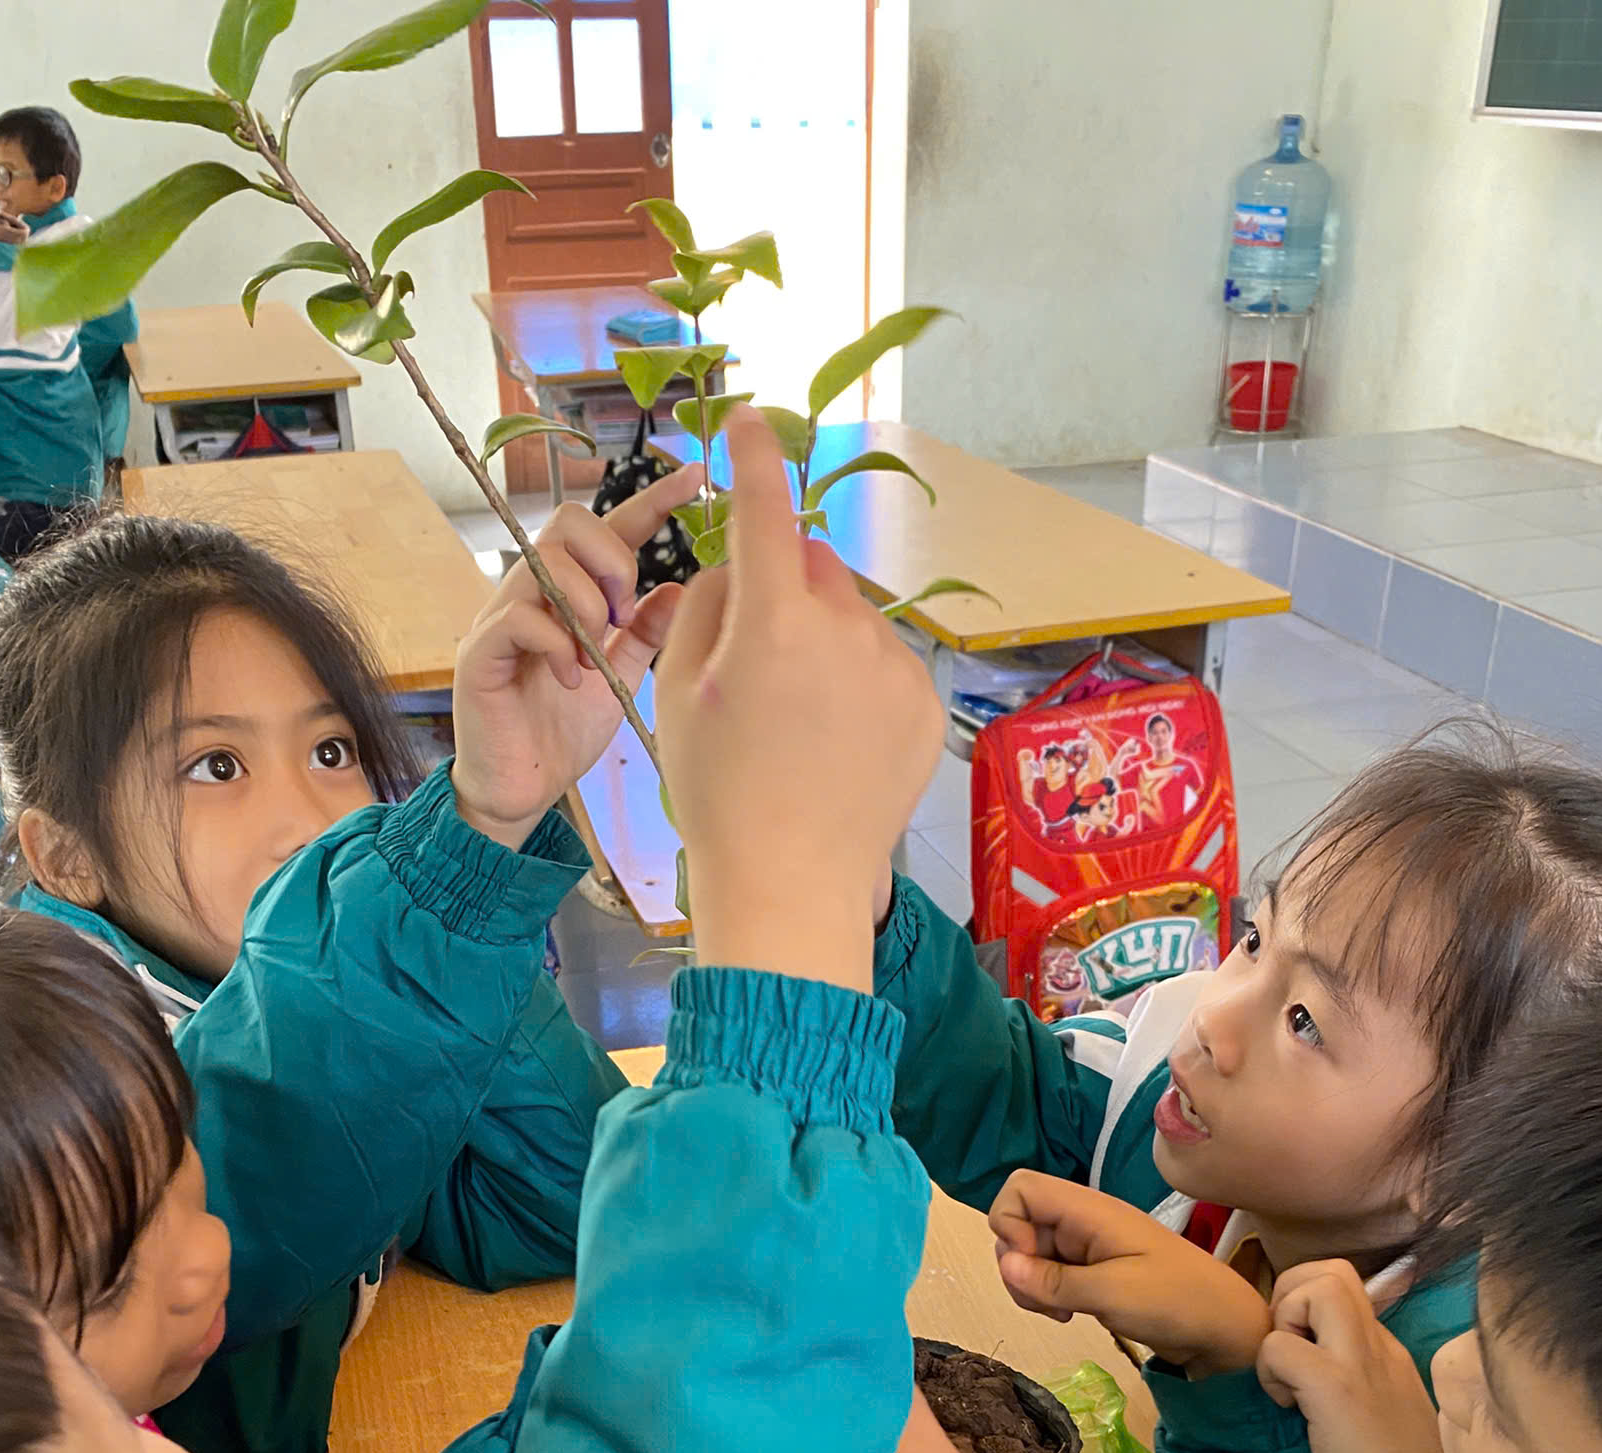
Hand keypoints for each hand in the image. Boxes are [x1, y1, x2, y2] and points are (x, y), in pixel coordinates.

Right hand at [450, 464, 704, 849]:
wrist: (522, 789)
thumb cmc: (564, 734)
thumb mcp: (621, 679)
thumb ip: (646, 635)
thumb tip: (680, 588)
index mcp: (574, 594)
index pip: (612, 529)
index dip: (652, 501)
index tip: (694, 478)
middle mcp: (535, 592)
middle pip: (570, 523)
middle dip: (611, 563)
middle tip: (623, 620)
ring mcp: (503, 617)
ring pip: (546, 564)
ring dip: (585, 607)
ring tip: (592, 658)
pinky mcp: (481, 651)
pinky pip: (518, 618)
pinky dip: (555, 645)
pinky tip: (571, 679)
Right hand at [655, 406, 942, 989]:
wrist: (790, 884)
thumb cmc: (718, 792)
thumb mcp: (678, 691)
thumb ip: (707, 607)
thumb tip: (740, 566)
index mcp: (772, 622)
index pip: (764, 509)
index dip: (754, 457)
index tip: (751, 420)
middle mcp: (843, 631)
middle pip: (814, 566)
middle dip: (787, 588)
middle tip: (757, 663)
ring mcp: (892, 668)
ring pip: (852, 618)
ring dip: (825, 642)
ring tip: (798, 722)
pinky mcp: (923, 705)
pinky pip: (885, 664)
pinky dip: (859, 684)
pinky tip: (834, 742)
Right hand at [987, 1174, 1270, 1376]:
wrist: (1224, 1329)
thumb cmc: (1176, 1302)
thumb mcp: (1113, 1294)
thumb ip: (1054, 1280)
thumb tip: (1005, 1264)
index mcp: (1089, 1211)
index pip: (1021, 1189)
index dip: (1009, 1223)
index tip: (1028, 1264)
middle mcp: (1082, 1222)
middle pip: (1018, 1223)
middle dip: (1017, 1263)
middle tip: (1046, 1301)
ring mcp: (1085, 1247)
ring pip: (1028, 1253)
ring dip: (1029, 1285)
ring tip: (1060, 1312)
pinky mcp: (1090, 1272)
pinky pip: (1048, 1274)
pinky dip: (1046, 1295)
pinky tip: (1069, 1315)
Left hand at [1258, 1263, 1469, 1452]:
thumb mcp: (1382, 1419)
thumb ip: (1357, 1386)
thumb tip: (1310, 1372)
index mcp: (1391, 1355)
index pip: (1349, 1289)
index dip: (1308, 1306)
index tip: (1298, 1352)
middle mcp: (1381, 1348)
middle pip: (1333, 1271)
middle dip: (1291, 1295)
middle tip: (1284, 1350)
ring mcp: (1362, 1364)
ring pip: (1315, 1287)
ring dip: (1283, 1324)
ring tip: (1287, 1376)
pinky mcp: (1337, 1390)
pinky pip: (1281, 1347)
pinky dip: (1270, 1370)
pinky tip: (1287, 1408)